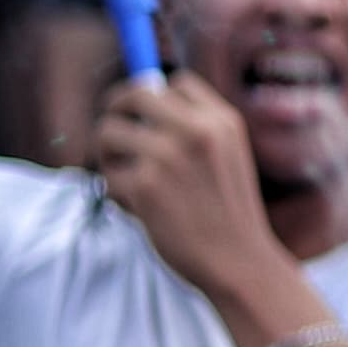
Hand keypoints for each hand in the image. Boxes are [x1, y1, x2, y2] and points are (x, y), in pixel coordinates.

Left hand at [92, 74, 293, 296]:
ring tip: (129, 182)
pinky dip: (117, 195)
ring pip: (107, 134)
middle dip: (114, 111)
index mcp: (221, 121)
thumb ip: (196, 129)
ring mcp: (168, 156)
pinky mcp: (144, 186)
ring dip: (109, 158)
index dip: (154, 97)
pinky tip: (140, 212)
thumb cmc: (228, 213)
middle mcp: (195, 130)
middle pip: (132, 94)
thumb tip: (139, 100)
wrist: (240, 263)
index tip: (144, 116)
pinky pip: (108, 178)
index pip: (174, 83)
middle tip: (112, 134)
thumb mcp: (229, 157)